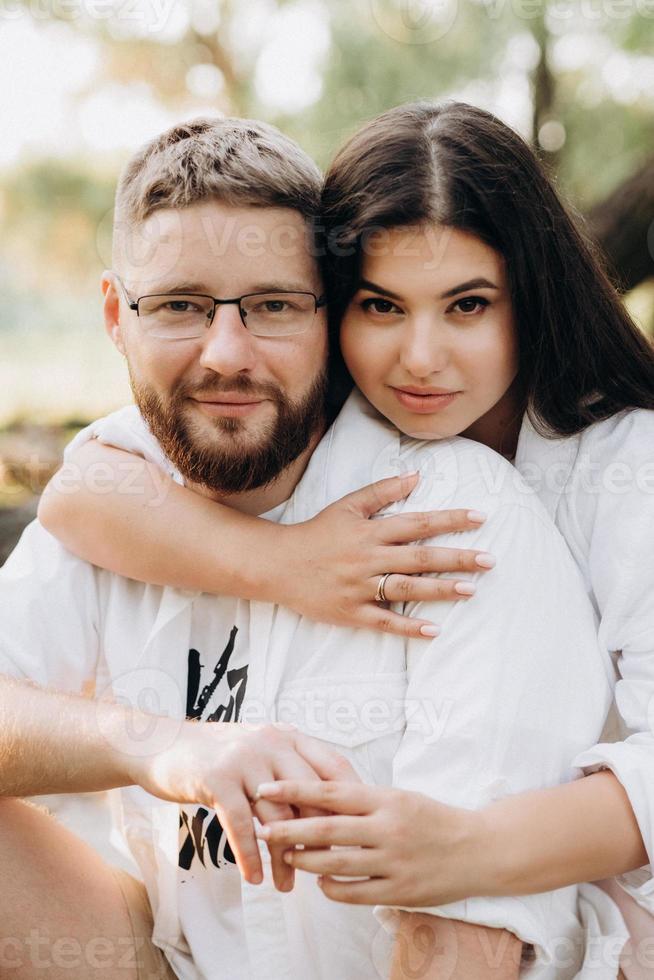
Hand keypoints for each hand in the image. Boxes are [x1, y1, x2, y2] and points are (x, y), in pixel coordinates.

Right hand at [131, 722, 359, 889]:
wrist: (164, 743)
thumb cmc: (218, 755)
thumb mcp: (260, 751)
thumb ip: (289, 771)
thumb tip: (327, 810)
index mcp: (288, 737)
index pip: (333, 766)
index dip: (351, 799)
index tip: (360, 831)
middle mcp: (272, 744)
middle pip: (311, 796)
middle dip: (321, 836)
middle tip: (326, 868)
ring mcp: (245, 759)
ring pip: (278, 816)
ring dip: (285, 856)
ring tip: (288, 885)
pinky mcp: (218, 779)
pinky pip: (241, 824)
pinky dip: (250, 855)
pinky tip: (255, 878)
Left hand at [255, 780, 487, 905]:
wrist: (478, 849)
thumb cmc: (432, 819)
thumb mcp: (399, 797)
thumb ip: (362, 800)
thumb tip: (316, 798)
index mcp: (386, 799)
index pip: (330, 792)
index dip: (294, 790)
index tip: (265, 789)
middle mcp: (388, 828)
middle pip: (327, 829)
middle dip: (289, 829)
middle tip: (261, 828)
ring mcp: (393, 862)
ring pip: (336, 864)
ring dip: (305, 861)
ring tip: (286, 856)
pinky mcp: (399, 891)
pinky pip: (354, 893)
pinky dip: (332, 888)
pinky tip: (321, 882)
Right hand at [283, 473, 494, 638]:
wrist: (278, 564)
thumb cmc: (317, 532)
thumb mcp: (347, 505)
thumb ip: (383, 491)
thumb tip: (417, 475)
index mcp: (370, 531)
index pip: (417, 522)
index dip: (449, 519)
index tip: (480, 518)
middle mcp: (369, 558)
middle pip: (420, 557)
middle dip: (457, 558)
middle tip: (490, 560)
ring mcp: (360, 587)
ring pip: (406, 588)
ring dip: (440, 590)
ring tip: (471, 590)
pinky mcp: (351, 612)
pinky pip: (384, 621)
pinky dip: (408, 626)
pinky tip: (433, 630)